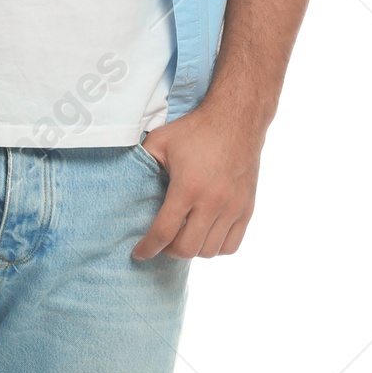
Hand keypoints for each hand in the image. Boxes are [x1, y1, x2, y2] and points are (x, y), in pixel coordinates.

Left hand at [131, 103, 265, 259]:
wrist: (237, 119)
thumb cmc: (196, 130)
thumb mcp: (161, 141)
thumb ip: (141, 163)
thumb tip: (124, 183)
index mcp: (188, 186)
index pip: (164, 232)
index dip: (148, 248)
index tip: (139, 253)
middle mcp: (213, 201)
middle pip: (187, 249)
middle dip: (169, 251)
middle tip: (161, 242)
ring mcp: (233, 207)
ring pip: (210, 251)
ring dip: (192, 249)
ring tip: (182, 237)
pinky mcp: (247, 208)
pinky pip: (231, 245)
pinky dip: (215, 247)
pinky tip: (205, 235)